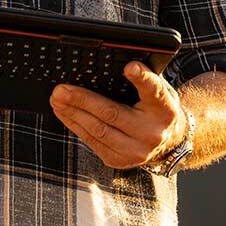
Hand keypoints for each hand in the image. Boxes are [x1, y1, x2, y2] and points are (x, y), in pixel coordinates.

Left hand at [49, 61, 187, 169]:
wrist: (168, 142)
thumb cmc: (156, 109)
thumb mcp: (158, 90)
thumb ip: (143, 78)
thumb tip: (121, 65)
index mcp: (165, 108)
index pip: (154, 90)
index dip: (142, 78)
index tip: (130, 67)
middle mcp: (152, 132)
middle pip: (112, 113)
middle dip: (81, 100)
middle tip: (61, 90)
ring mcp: (135, 151)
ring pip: (97, 131)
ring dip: (72, 114)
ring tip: (57, 100)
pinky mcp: (119, 160)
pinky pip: (92, 142)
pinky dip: (76, 126)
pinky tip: (65, 113)